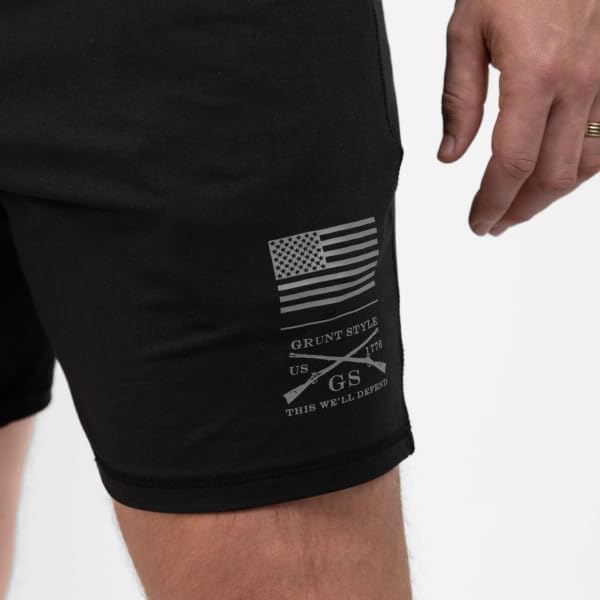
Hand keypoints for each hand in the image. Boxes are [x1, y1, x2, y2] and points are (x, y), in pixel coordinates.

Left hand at [438, 0, 599, 235]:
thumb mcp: (467, 28)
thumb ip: (458, 99)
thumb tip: (450, 154)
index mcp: (535, 74)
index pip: (511, 165)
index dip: (492, 203)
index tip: (478, 221)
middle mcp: (581, 81)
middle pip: (552, 176)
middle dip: (519, 210)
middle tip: (495, 223)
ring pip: (587, 165)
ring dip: (551, 196)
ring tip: (522, 206)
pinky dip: (583, 167)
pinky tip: (561, 174)